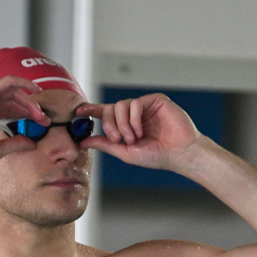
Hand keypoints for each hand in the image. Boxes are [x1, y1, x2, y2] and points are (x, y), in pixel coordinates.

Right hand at [0, 77, 50, 167]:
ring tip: (39, 112)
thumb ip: (15, 143)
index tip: (39, 122)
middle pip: (13, 98)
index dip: (26, 112)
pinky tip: (35, 89)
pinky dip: (22, 83)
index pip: (9, 107)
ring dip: (28, 100)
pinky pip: (8, 81)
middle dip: (30, 107)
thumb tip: (31, 143)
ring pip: (13, 91)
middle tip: (43, 118)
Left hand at [79, 92, 200, 169]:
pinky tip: (139, 131)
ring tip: (132, 138)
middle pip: (110, 109)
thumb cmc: (156, 155)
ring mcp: (144, 106)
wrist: (178, 153)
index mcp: (126, 125)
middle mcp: (134, 114)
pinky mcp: (155, 100)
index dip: (92, 110)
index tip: (78, 111)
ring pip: (121, 105)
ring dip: (122, 124)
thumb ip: (105, 144)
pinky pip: (135, 103)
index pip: (106, 113)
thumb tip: (83, 142)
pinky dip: (133, 119)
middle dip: (109, 124)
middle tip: (117, 139)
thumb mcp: (125, 152)